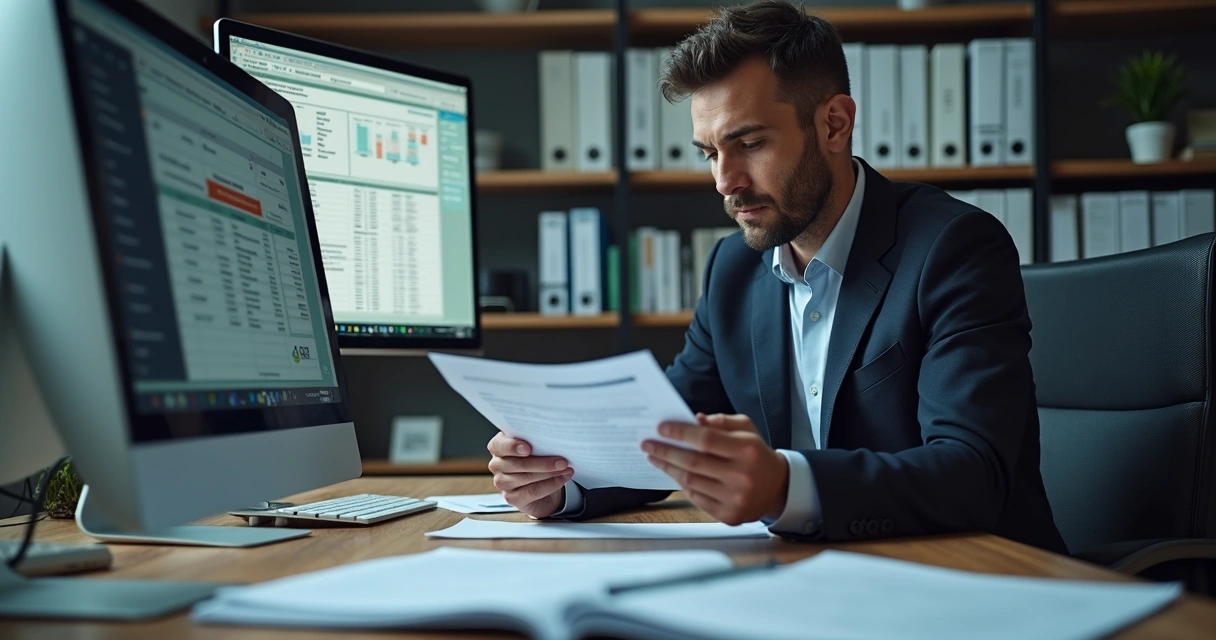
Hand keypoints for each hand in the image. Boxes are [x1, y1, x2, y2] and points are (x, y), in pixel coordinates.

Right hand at [487, 432, 573, 518]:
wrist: (541, 482)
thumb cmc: (536, 457)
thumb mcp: (534, 445)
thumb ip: (536, 440)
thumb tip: (553, 437)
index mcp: (498, 447)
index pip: (499, 445)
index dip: (513, 446)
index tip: (528, 448)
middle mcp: (496, 465)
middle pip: (518, 464)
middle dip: (543, 462)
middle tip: (562, 461)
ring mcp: (502, 483)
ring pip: (527, 478)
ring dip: (550, 473)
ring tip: (566, 469)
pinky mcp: (512, 498)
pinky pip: (533, 492)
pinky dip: (551, 485)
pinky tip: (562, 479)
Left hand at [642, 413, 788, 525]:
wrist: (777, 487)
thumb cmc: (756, 454)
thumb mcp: (746, 429)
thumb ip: (720, 422)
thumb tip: (695, 420)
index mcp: (747, 450)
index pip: (705, 440)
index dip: (680, 433)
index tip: (661, 428)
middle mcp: (742, 476)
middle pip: (693, 462)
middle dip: (665, 451)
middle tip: (647, 444)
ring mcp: (735, 499)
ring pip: (690, 481)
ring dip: (668, 468)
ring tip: (655, 458)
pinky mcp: (729, 516)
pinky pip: (696, 498)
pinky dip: (682, 485)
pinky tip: (675, 474)